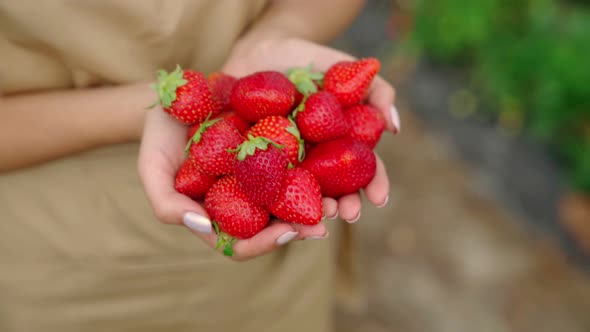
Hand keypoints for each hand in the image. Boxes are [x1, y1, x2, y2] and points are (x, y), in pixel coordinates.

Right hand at [138, 108, 326, 260]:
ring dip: (319, 205)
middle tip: (325, 222)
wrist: (177, 94)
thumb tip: (203, 227)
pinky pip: (302, 164)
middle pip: (276, 224)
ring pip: (295, 199)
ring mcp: (263, 176)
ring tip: (341, 201)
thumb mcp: (152, 167)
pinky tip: (337, 165)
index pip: (242, 242)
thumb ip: (167, 203)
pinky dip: (320, 170)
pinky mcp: (277, 149)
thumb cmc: (159, 134)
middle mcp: (244, 199)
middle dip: (302, 227)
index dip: (264, 243)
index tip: (286, 232)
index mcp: (218, 212)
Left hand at [223, 36, 399, 221]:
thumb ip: (377, 91)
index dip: (374, 185)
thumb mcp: (347, 69)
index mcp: (339, 146)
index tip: (380, 199)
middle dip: (342, 206)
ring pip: (298, 196)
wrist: (261, 51)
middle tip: (346, 214)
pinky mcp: (253, 163)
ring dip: (309, 212)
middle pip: (332, 191)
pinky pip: (259, 185)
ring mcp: (284, 164)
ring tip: (317, 219)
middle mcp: (313, 161)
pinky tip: (274, 212)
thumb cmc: (309, 61)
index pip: (362, 171)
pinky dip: (267, 200)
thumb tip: (394, 127)